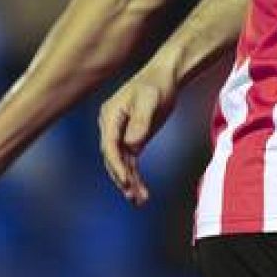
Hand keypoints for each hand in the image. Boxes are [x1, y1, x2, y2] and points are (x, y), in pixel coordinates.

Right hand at [98, 67, 177, 206]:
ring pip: (121, 163)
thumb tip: (132, 145)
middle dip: (123, 178)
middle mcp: (111, 126)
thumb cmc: (158, 84)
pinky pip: (130, 161)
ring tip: (140, 201)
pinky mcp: (132, 138)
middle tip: (134, 196)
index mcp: (110, 116)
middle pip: (113, 158)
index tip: (126, 181)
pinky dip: (135, 176)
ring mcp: (120, 133)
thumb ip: (141, 121)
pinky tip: (141, 191)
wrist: (167, 76)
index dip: (117, 165)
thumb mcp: (150, 100)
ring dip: (129, 182)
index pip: (110, 146)